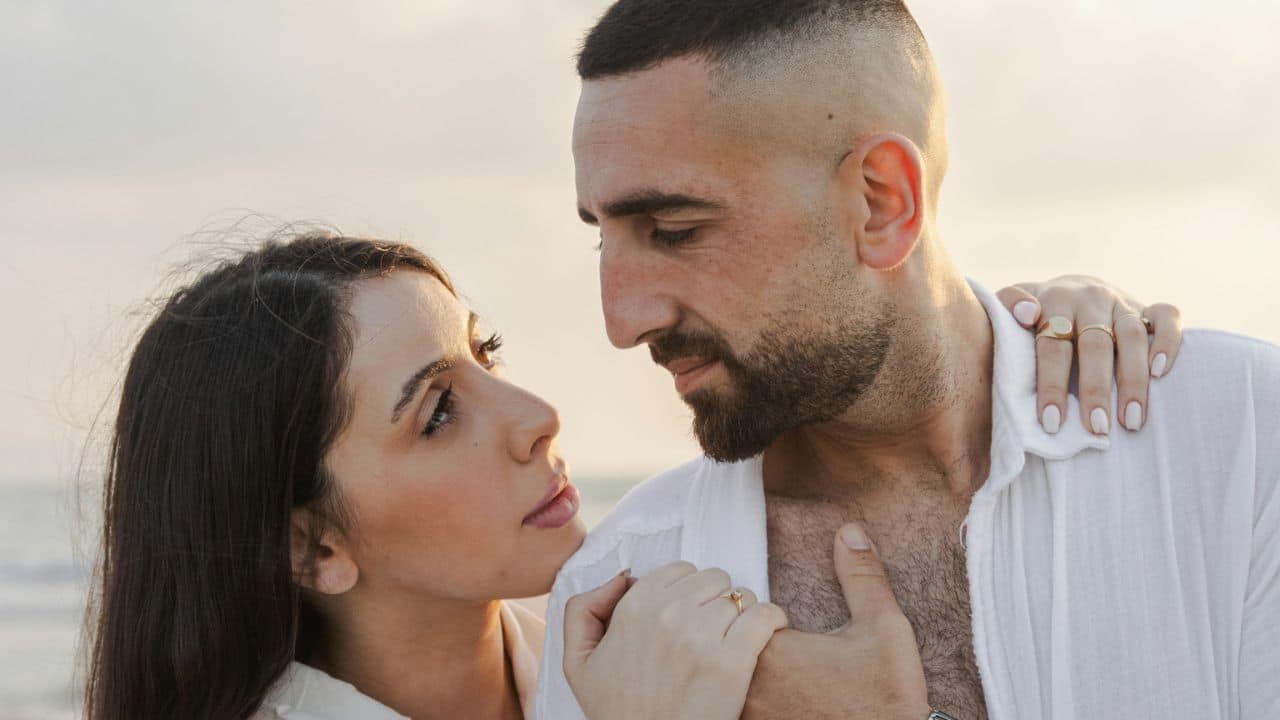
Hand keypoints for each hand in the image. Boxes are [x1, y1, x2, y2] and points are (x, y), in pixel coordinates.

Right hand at [564, 562, 788, 719]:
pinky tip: (768, 632)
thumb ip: (583, 610)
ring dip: (743, 613)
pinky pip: (765, 616)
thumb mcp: (578, 663)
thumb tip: (624, 576)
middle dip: (716, 599)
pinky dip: (773, 619)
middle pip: (714, 579)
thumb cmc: (618, 713)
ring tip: (736, 636)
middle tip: (713, 627)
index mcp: (634, 608)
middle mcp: (667, 615)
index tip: (690, 612)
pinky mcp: (732, 662)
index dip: (688, 591)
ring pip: (741, 596)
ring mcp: (701, 637)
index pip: (681, 569)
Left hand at [743, 523, 928, 719]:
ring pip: (725, 677)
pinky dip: (744, 699)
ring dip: (739, 669)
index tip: (783, 626)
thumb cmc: (887, 699)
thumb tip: (849, 532)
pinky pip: (732, 708)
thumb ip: (862, 577)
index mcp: (774, 651)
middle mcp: (751, 686)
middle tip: (785, 652)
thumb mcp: (884, 629)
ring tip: (783, 678)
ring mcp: (748, 716)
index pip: (739, 614)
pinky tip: (781, 700)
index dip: (757, 615)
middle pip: (724, 644)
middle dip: (742, 638)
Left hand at [997, 275, 1182, 434]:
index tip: (1051, 423)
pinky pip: (1167, 317)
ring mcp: (1122, 302)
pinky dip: (1167, 343)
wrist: (1072, 288)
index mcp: (1055, 301)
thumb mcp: (1012, 306)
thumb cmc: (1037, 313)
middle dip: (1096, 389)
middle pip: (1095, 345)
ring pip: (1132, 337)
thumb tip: (1027, 314)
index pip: (1053, 346)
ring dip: (1133, 380)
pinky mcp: (1147, 307)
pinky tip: (1160, 374)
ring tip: (1131, 421)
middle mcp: (1091, 299)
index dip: (1052, 384)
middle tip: (1096, 427)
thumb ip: (1008, 306)